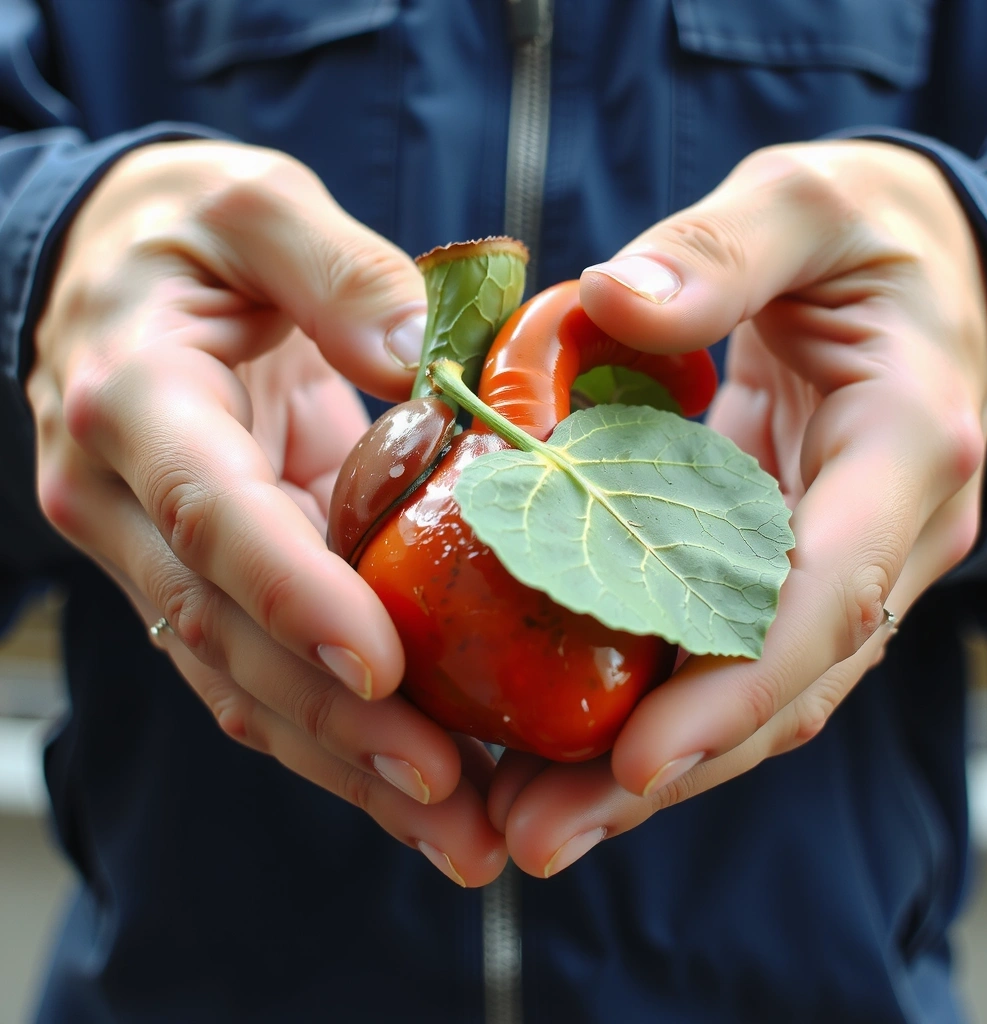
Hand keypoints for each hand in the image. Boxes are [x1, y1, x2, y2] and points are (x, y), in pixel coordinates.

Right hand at [28, 140, 505, 885]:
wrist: (115, 271)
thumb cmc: (186, 232)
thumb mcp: (256, 205)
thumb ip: (337, 270)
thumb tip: (430, 355)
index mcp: (137, 403)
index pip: (213, 517)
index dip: (292, 597)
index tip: (382, 671)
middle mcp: (128, 502)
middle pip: (228, 638)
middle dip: (339, 728)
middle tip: (453, 801)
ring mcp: (157, 556)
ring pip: (243, 685)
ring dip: (348, 767)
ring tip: (460, 836)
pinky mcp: (202, 580)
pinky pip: (262, 675)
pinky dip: (339, 740)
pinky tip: (418, 789)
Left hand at [490, 140, 986, 876]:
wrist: (922, 275)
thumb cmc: (871, 232)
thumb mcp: (806, 203)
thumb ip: (723, 247)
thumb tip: (611, 299)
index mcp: (900, 455)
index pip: (827, 599)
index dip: (735, 690)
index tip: (634, 763)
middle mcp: (880, 539)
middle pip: (778, 688)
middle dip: (663, 773)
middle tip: (533, 837)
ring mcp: (835, 566)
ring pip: (752, 698)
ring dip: (645, 772)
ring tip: (525, 822)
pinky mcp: (785, 568)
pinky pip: (723, 657)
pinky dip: (651, 709)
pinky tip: (561, 745)